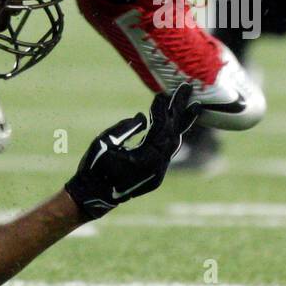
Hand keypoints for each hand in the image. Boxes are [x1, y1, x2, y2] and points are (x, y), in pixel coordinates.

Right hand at [64, 84, 199, 220]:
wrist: (92, 197)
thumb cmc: (94, 168)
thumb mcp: (105, 142)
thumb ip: (125, 127)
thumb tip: (142, 117)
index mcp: (145, 160)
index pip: (160, 129)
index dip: (161, 109)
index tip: (161, 93)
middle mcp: (157, 168)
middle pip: (174, 133)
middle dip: (181, 110)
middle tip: (188, 88)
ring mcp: (158, 173)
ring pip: (174, 143)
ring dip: (182, 123)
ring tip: (192, 105)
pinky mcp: (155, 174)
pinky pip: (168, 151)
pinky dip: (171, 135)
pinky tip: (175, 123)